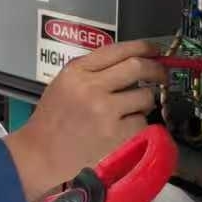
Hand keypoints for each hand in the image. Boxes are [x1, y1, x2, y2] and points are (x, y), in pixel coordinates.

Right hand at [5, 40, 165, 201]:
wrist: (40, 154)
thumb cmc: (51, 121)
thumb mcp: (63, 84)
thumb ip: (90, 71)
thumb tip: (128, 63)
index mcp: (76, 71)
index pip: (118, 49)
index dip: (143, 47)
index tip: (154, 51)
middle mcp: (91, 87)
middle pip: (138, 67)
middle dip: (156, 70)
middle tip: (161, 75)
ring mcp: (105, 111)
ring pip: (145, 96)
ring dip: (145, 102)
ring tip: (132, 110)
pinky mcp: (116, 134)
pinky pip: (142, 122)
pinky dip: (138, 125)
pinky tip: (124, 130)